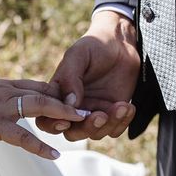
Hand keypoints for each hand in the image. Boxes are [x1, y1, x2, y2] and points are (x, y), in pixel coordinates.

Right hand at [0, 79, 86, 159]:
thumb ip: (2, 102)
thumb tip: (16, 113)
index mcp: (5, 85)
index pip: (41, 86)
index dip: (62, 95)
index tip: (81, 105)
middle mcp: (6, 91)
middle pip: (46, 92)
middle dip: (71, 102)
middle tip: (93, 112)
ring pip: (38, 106)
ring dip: (63, 116)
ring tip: (83, 125)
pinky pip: (21, 135)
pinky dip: (40, 145)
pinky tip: (55, 154)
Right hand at [36, 11, 139, 140]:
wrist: (120, 42)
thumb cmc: (94, 45)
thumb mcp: (78, 55)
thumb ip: (70, 78)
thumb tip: (70, 103)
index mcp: (59, 96)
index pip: (47, 119)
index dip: (54, 124)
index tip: (68, 119)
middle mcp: (75, 108)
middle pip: (72, 133)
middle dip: (87, 128)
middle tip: (101, 115)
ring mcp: (94, 112)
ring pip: (95, 133)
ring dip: (109, 124)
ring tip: (121, 106)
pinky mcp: (113, 114)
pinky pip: (115, 130)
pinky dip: (122, 122)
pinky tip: (128, 106)